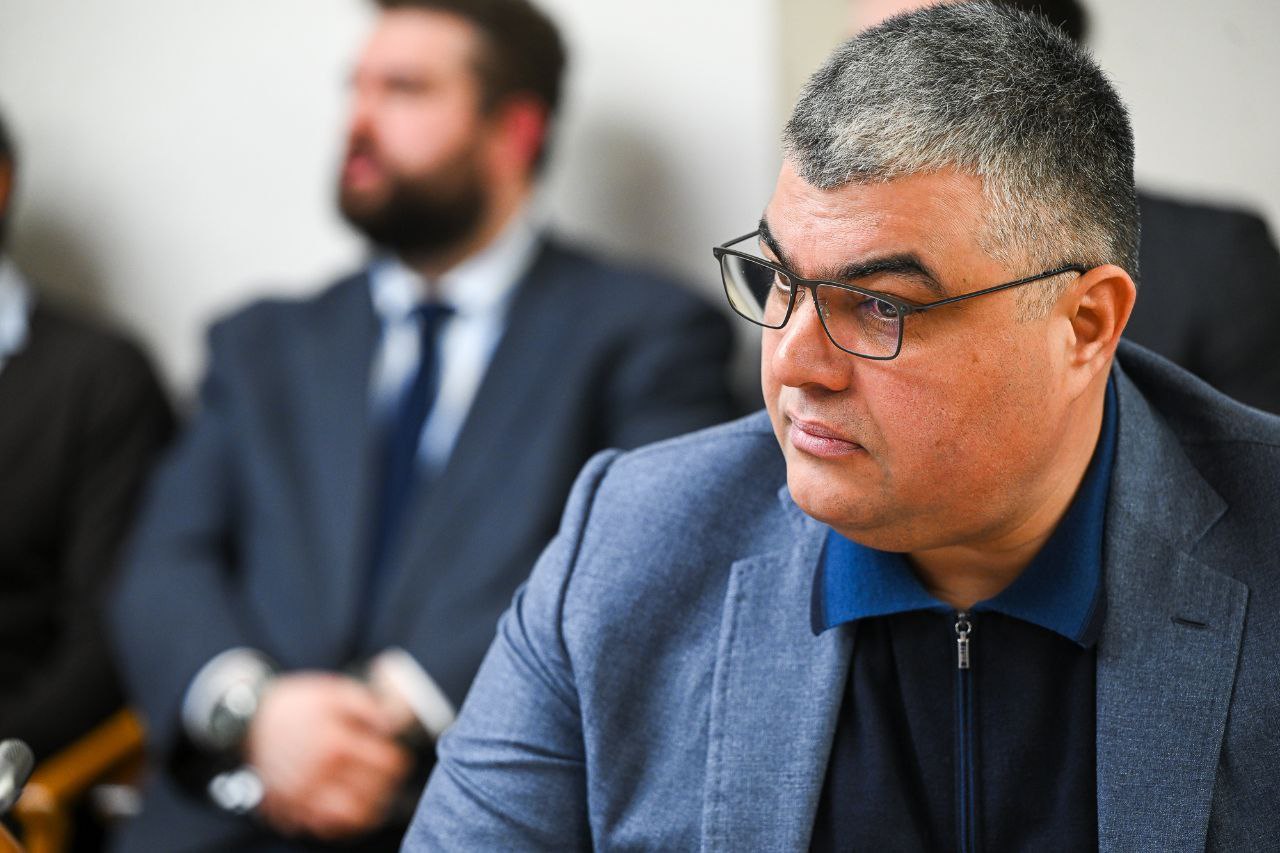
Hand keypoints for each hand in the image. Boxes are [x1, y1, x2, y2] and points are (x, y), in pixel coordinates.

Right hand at [245, 672, 411, 839]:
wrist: (249, 723)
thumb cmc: (298, 706)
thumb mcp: (334, 692)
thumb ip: (369, 706)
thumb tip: (394, 724)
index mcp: (336, 743)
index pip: (386, 764)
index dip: (398, 760)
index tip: (397, 757)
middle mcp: (319, 774)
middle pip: (373, 792)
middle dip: (387, 783)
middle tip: (387, 776)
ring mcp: (301, 796)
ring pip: (350, 817)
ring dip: (369, 809)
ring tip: (373, 798)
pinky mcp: (288, 809)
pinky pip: (323, 828)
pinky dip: (341, 824)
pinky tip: (349, 810)